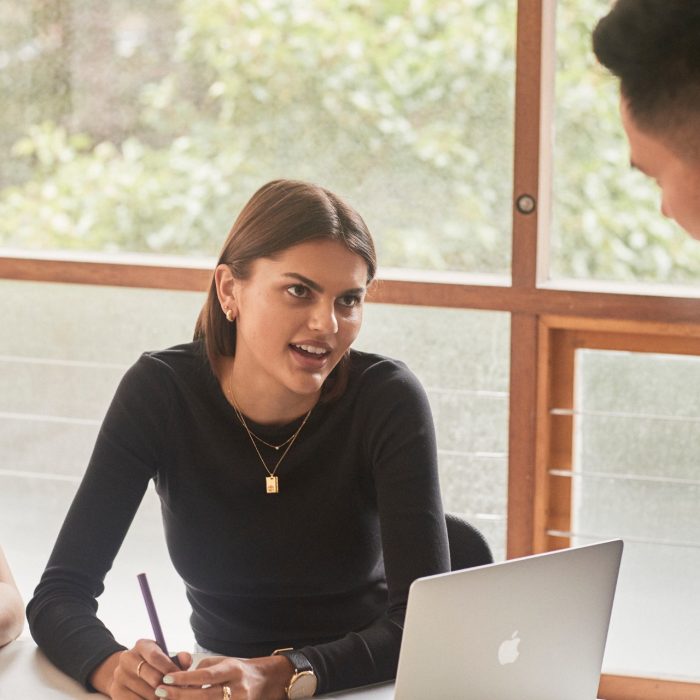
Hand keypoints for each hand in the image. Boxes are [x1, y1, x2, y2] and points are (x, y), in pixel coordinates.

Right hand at [90, 638, 190, 698]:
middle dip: (168, 687)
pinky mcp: (116, 692)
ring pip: (147, 694)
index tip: (181, 678)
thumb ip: (179, 658)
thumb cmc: (154, 665)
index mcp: (141, 645)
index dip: (170, 669)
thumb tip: (186, 660)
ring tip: (167, 697)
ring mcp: (119, 676)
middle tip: (176, 692)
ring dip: (160, 698)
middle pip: (153, 678)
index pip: (156, 657)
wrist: (127, 674)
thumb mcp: (165, 657)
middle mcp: (127, 658)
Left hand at [154, 654, 292, 699]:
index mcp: (232, 669)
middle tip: (159, 692)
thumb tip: (180, 679)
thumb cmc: (237, 670)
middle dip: (179, 695)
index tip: (166, 678)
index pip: (206, 675)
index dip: (185, 678)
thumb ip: (203, 669)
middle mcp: (237, 688)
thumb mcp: (223, 662)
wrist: (263, 681)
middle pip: (204, 696)